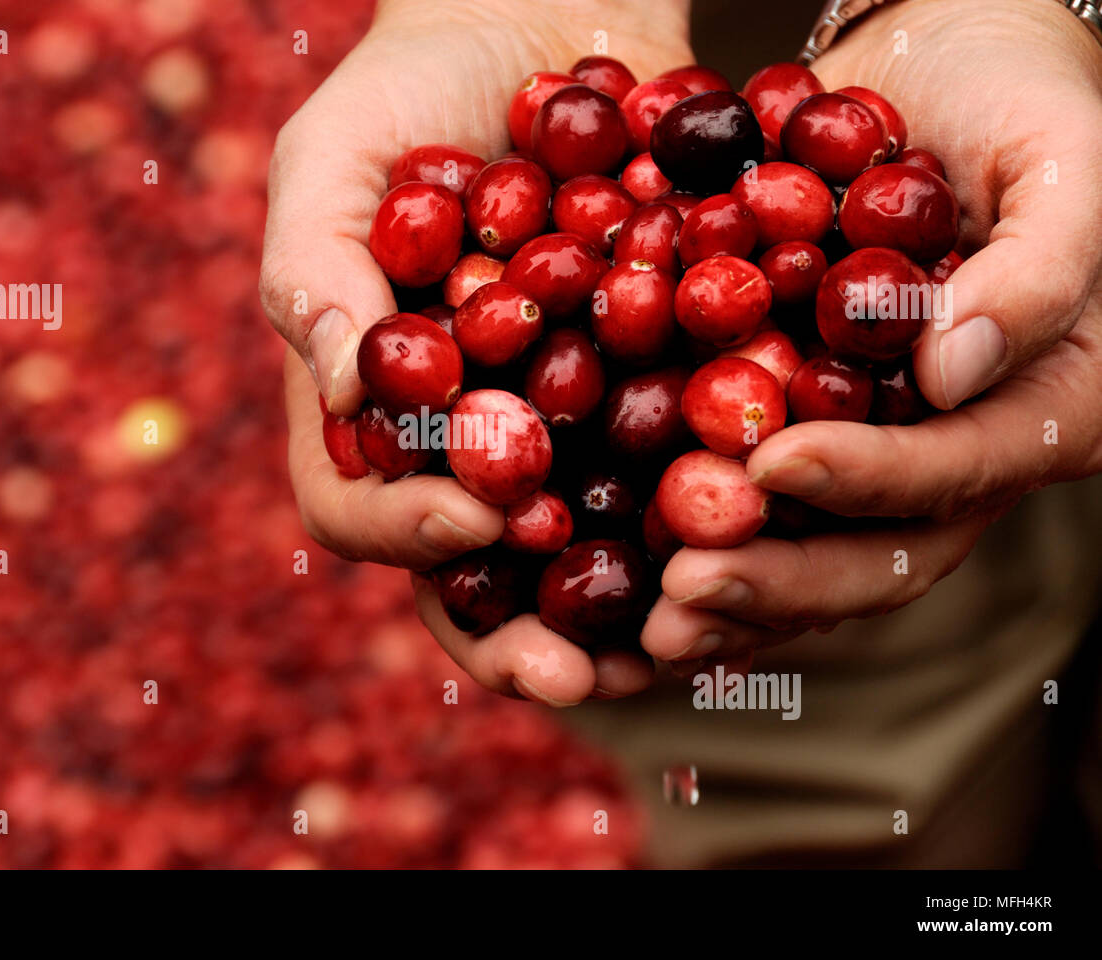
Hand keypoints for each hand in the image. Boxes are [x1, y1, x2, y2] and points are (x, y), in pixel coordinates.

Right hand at [269, 0, 694, 701]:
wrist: (533, 30)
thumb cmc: (405, 98)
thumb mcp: (332, 161)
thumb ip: (314, 268)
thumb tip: (344, 393)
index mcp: (370, 417)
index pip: (359, 510)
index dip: (408, 531)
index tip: (476, 510)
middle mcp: (461, 450)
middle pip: (475, 576)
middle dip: (522, 634)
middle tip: (581, 674)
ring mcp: (556, 436)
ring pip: (584, 558)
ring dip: (631, 614)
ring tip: (686, 641)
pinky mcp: (645, 401)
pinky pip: (673, 476)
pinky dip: (712, 514)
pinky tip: (766, 537)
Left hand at [657, 0, 1101, 656]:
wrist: (931, 80)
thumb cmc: (1021, 102)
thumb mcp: (1063, 161)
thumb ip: (1037, 265)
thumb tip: (954, 367)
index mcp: (1037, 411)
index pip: (953, 470)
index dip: (868, 478)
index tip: (773, 464)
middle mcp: (949, 456)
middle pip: (873, 554)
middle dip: (778, 582)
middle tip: (683, 597)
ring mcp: (866, 452)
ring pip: (802, 553)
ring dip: (725, 593)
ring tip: (645, 619)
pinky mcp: (793, 429)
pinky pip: (745, 504)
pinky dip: (684, 538)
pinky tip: (617, 567)